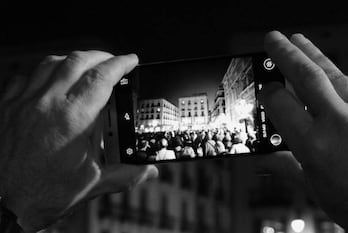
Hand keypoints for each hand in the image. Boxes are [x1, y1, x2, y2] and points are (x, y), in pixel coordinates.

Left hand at [0, 51, 157, 231]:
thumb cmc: (42, 195)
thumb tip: (149, 171)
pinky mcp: (7, 108)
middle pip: (78, 61)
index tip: (131, 60)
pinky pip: (24, 77)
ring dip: (73, 59)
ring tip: (86, 66)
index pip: (102, 77)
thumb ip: (126, 175)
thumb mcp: (92, 184)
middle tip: (113, 61)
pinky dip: (42, 72)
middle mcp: (48, 104)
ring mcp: (24, 103)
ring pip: (50, 62)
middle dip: (101, 56)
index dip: (121, 64)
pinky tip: (50, 81)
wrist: (1, 206)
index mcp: (73, 120)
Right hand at [261, 31, 347, 232]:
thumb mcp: (314, 189)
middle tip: (273, 39)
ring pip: (334, 74)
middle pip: (307, 76)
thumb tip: (265, 158)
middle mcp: (340, 124)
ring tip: (299, 42)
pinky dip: (339, 82)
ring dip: (313, 55)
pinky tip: (330, 80)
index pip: (281, 103)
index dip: (267, 93)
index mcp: (315, 146)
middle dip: (286, 53)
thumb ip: (285, 167)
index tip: (264, 89)